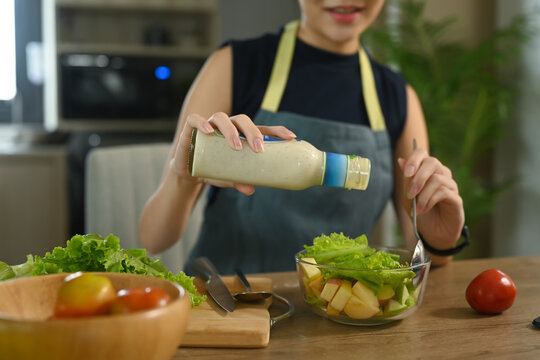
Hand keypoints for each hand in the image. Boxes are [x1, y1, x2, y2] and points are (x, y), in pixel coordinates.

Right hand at [170, 112, 295, 194]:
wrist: (188, 174)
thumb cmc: (213, 171)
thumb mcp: (229, 178)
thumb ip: (240, 181)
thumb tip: (252, 189)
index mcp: (240, 135)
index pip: (261, 128)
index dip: (277, 130)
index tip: (291, 137)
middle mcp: (226, 127)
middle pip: (242, 120)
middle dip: (253, 132)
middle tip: (259, 148)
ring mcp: (209, 126)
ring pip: (221, 118)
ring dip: (231, 130)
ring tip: (236, 146)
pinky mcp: (190, 129)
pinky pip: (194, 119)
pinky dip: (201, 122)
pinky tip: (208, 131)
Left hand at [398, 147, 464, 249]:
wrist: (431, 233)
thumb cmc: (419, 212)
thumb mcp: (408, 197)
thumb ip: (407, 180)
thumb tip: (400, 160)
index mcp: (426, 171)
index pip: (422, 154)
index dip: (414, 159)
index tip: (406, 173)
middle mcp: (441, 174)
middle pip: (432, 162)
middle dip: (418, 177)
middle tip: (410, 193)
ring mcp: (450, 185)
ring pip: (437, 179)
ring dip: (423, 195)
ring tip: (417, 208)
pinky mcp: (457, 198)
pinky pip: (444, 192)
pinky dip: (430, 201)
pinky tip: (423, 210)